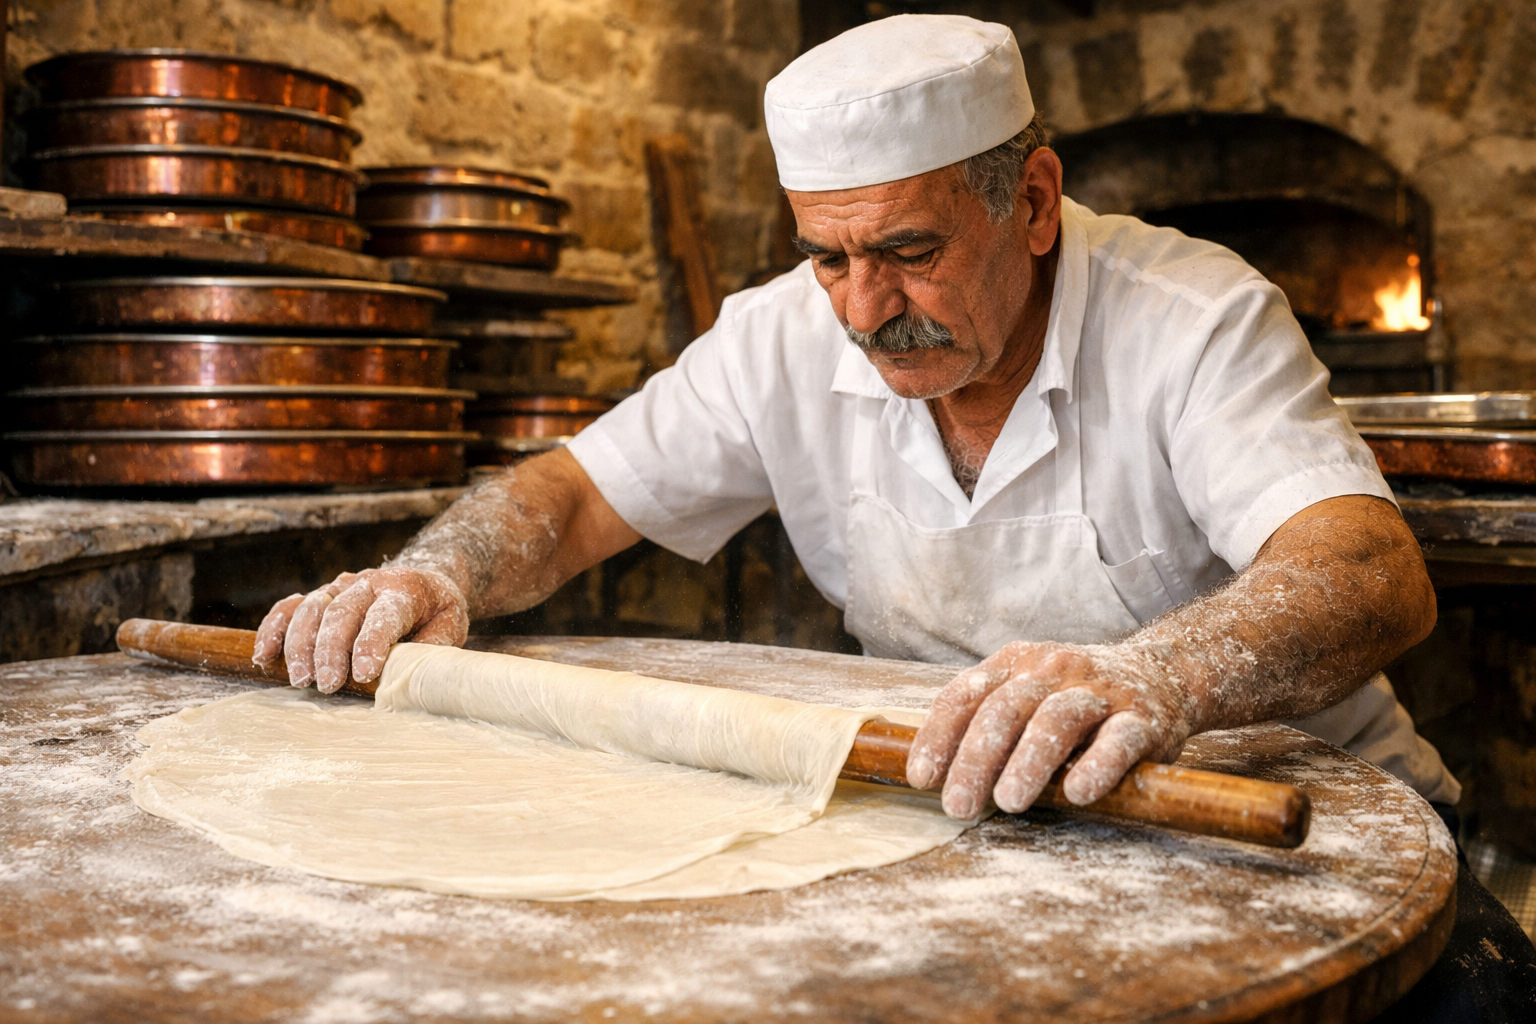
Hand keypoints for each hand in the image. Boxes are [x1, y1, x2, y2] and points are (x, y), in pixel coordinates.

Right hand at [252, 566, 469, 691]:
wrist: (425, 581)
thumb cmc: (437, 613)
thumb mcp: (449, 628)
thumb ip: (428, 650)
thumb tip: (405, 679)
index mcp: (404, 588)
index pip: (384, 614)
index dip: (371, 644)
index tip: (363, 674)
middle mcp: (368, 583)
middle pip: (342, 612)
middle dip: (331, 651)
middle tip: (326, 685)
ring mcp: (341, 587)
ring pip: (312, 609)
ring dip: (300, 646)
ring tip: (299, 680)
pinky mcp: (321, 596)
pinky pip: (290, 608)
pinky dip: (273, 629)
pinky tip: (263, 655)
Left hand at [905, 642, 1197, 819]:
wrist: (1164, 675)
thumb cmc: (1075, 699)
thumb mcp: (1026, 695)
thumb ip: (984, 721)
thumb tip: (932, 774)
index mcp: (1016, 663)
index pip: (966, 694)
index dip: (940, 735)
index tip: (922, 777)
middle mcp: (1054, 669)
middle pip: (1005, 709)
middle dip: (977, 759)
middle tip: (958, 806)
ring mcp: (1100, 692)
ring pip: (1057, 719)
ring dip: (1029, 762)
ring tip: (1009, 802)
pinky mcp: (1144, 719)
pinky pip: (1119, 740)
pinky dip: (1097, 765)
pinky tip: (1077, 793)